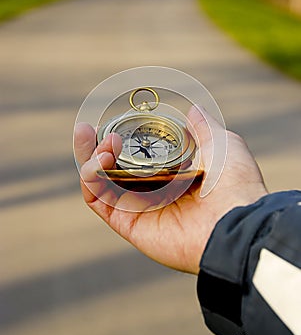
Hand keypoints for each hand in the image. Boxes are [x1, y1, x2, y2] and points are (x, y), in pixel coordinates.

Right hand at [74, 106, 267, 274]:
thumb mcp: (223, 144)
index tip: (111, 122)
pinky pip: (98, 202)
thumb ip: (204, 128)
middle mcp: (153, 192)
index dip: (120, 139)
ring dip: (92, 158)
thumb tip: (193, 109)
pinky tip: (100, 159)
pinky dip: (91, 179)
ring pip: (99, 183)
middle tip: (89, 129)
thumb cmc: (234, 183)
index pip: (135, 155)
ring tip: (104, 142)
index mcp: (172, 174)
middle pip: (110, 168)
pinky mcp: (129, 225)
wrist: (237, 221)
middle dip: (95, 147)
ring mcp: (139, 209)